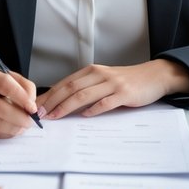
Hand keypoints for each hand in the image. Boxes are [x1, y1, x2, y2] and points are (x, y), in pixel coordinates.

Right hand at [0, 62, 38, 137]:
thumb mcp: (8, 76)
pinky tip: (10, 129)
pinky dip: (2, 134)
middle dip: (19, 117)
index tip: (32, 108)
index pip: (2, 83)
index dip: (21, 97)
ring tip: (22, 127)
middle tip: (30, 121)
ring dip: (12, 128)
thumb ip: (24, 86)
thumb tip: (31, 106)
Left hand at [38, 59, 188, 120]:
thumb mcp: (103, 80)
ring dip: (66, 106)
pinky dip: (94, 109)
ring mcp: (112, 84)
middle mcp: (99, 75)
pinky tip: (85, 116)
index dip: (48, 95)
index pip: (64, 83)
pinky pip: (106, 102)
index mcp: (91, 71)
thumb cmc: (126, 81)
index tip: (35, 106)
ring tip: (55, 117)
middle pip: (70, 88)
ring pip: (83, 94)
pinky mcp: (124, 93)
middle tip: (40, 114)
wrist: (154, 76)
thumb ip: (86, 88)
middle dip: (52, 101)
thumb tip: (61, 102)